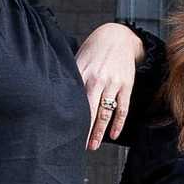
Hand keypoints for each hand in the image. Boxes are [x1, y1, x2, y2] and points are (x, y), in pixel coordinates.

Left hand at [75, 21, 144, 148]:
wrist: (119, 37)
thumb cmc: (94, 50)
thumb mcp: (79, 60)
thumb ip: (71, 78)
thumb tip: (57, 97)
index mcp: (83, 74)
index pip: (76, 102)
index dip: (71, 119)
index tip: (64, 133)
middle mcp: (98, 79)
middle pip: (91, 110)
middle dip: (85, 131)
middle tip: (79, 146)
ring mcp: (114, 83)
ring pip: (106, 112)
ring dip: (99, 131)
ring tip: (93, 145)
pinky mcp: (127, 85)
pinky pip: (123, 108)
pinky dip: (118, 123)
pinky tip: (113, 135)